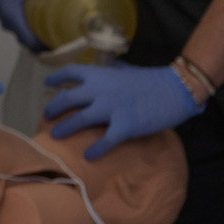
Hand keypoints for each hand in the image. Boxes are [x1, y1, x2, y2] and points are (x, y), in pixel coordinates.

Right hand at [0, 0, 61, 50]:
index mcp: (12, 16)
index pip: (29, 41)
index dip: (44, 49)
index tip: (60, 51)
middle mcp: (7, 21)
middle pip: (26, 42)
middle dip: (43, 46)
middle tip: (63, 46)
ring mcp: (6, 19)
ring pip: (23, 36)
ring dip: (37, 39)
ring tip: (56, 38)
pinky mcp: (8, 15)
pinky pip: (20, 29)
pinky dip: (32, 32)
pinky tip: (45, 28)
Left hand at [43, 62, 202, 158]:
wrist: (176, 89)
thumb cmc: (151, 79)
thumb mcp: (126, 70)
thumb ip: (112, 70)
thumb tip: (107, 67)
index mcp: (100, 74)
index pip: (70, 72)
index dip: (56, 78)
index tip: (48, 84)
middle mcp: (100, 90)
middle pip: (66, 99)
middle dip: (53, 108)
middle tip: (47, 116)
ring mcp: (111, 108)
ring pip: (78, 120)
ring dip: (64, 129)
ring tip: (55, 136)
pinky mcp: (125, 126)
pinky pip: (104, 141)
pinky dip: (94, 150)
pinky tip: (88, 156)